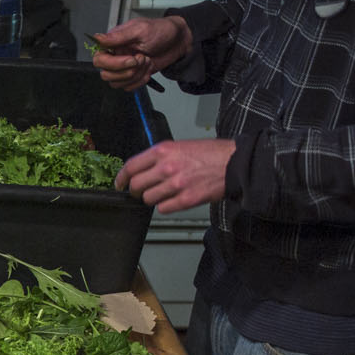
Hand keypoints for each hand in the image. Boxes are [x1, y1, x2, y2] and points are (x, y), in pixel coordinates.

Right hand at [89, 15, 192, 89]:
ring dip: (135, 75)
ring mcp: (124, 67)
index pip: (98, 59)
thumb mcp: (140, 30)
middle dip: (126, 71)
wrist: (178, 41)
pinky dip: (140, 81)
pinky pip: (128, 87)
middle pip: (106, 75)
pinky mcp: (133, 76)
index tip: (132, 58)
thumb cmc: (161, 31)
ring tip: (147, 61)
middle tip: (142, 59)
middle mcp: (116, 56)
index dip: (113, 64)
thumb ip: (118, 36)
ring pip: (117, 83)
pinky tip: (148, 69)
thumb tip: (97, 38)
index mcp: (114, 43)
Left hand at [114, 138, 234, 212]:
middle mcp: (167, 167)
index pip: (131, 166)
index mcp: (163, 151)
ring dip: (152, 199)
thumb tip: (143, 169)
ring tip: (163, 194)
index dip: (121, 178)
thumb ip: (160, 157)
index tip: (120, 183)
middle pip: (136, 185)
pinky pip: (163, 208)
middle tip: (140, 192)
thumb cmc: (210, 153)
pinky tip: (173, 200)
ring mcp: (176, 184)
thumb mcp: (181, 146)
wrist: (234, 163)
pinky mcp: (186, 199)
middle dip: (135, 191)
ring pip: (148, 199)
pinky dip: (165, 206)